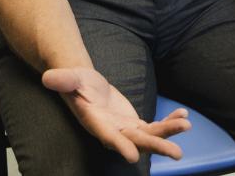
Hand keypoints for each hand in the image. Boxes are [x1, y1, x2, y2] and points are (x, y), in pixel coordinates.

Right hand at [42, 67, 191, 162]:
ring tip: (187, 125)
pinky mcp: (135, 125)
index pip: (108, 137)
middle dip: (156, 145)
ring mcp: (126, 130)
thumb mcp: (70, 77)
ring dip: (168, 132)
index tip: (132, 156)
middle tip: (176, 152)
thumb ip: (63, 80)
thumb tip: (48, 78)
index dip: (120, 146)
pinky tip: (184, 115)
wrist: (85, 86)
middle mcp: (112, 131)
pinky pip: (155, 126)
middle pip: (136, 141)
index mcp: (95, 122)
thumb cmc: (76, 82)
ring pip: (150, 135)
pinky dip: (169, 122)